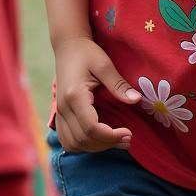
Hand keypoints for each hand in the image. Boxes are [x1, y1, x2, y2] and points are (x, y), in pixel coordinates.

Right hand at [53, 36, 140, 152]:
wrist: (68, 47)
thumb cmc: (87, 53)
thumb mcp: (105, 64)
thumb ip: (119, 84)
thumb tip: (137, 100)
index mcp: (74, 96)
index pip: (91, 127)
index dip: (110, 136)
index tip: (129, 133)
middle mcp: (63, 107)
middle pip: (83, 139)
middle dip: (106, 144)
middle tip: (128, 139)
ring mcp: (59, 113)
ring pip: (73, 144)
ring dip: (95, 148)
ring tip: (116, 142)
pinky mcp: (59, 115)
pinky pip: (67, 140)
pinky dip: (82, 145)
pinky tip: (99, 139)